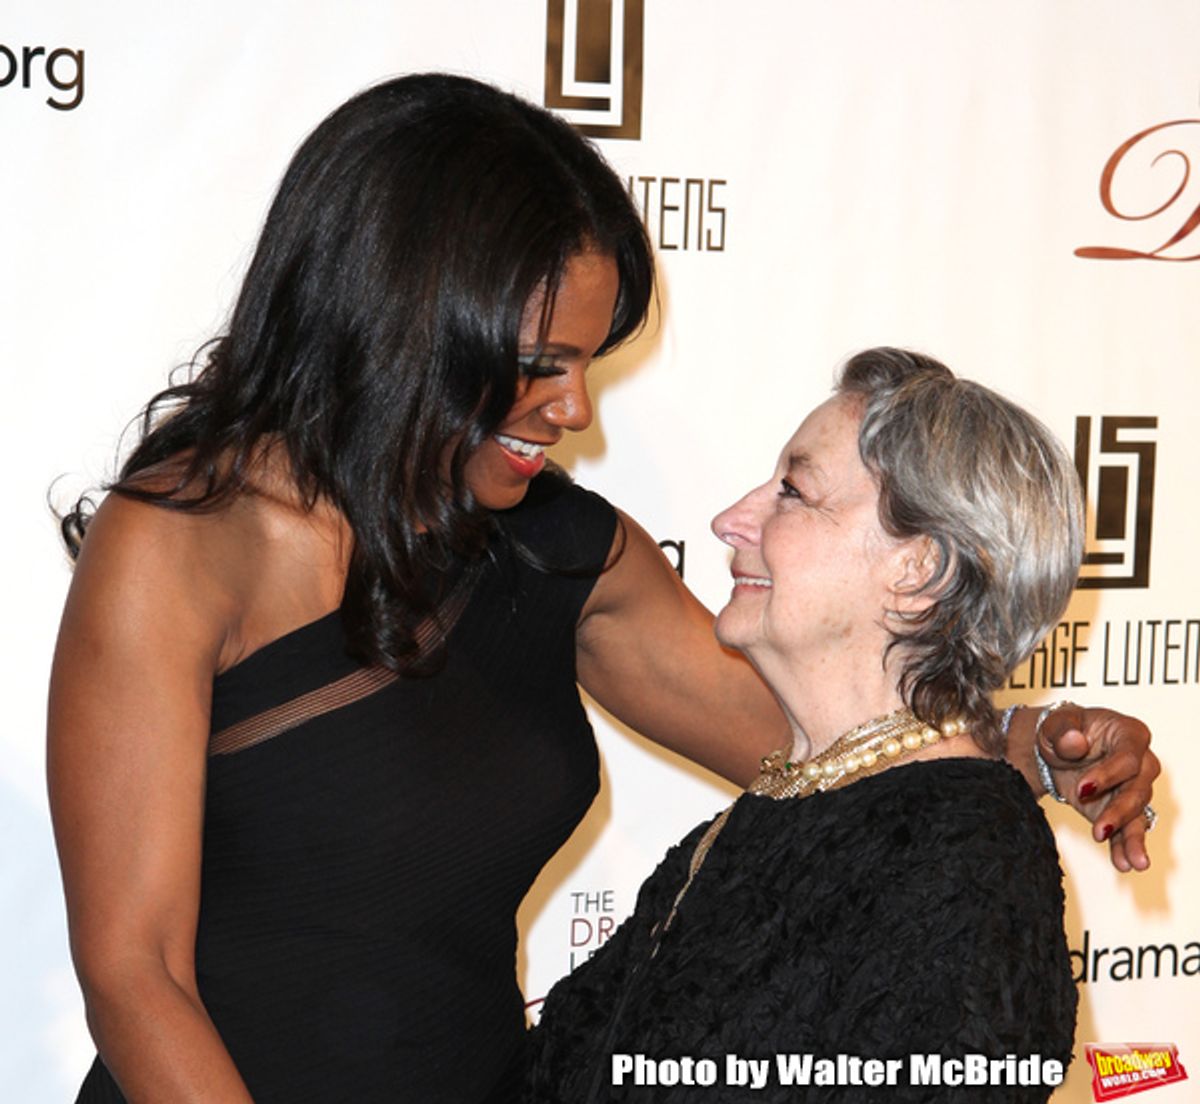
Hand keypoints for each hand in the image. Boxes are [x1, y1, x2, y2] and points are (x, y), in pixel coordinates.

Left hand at [1037, 704, 1159, 872]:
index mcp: (1129, 734)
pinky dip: (1125, 847)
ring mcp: (1135, 788)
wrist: (1055, 751)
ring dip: (1131, 838)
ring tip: (1130, 861)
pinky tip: (1123, 863)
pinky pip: (1128, 830)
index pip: (1128, 758)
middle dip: (1119, 811)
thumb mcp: (1056, 724)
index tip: (1082, 789)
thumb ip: (1063, 730)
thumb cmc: (1062, 730)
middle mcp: (1141, 762)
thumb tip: (1075, 741)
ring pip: (1138, 814)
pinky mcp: (1122, 810)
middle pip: (1138, 789)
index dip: (1108, 775)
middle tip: (1098, 830)